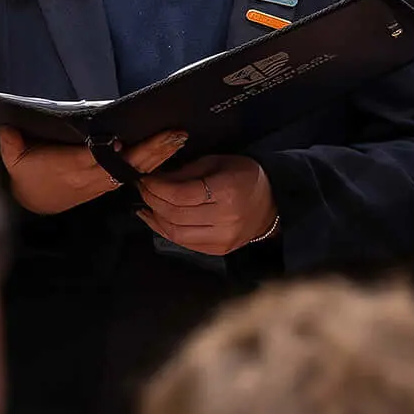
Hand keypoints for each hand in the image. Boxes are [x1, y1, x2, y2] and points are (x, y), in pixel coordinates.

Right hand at [0, 129, 186, 215]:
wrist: (34, 202)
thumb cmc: (27, 175)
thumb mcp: (14, 161)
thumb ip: (11, 145)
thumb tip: (5, 129)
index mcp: (70, 168)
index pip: (93, 160)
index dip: (108, 154)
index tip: (122, 143)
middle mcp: (92, 176)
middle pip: (124, 164)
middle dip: (150, 150)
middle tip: (174, 134)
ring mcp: (103, 182)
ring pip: (135, 169)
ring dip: (158, 155)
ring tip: (180, 140)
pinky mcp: (108, 183)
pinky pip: (134, 173)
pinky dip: (152, 163)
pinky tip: (170, 153)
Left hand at [139, 154, 278, 254]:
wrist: (271, 202)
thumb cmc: (243, 175)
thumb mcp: (216, 162)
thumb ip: (185, 172)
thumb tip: (156, 180)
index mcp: (227, 191)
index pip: (181, 194)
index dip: (158, 188)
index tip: (145, 179)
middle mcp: (226, 218)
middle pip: (176, 215)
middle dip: (153, 201)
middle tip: (142, 190)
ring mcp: (223, 238)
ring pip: (176, 233)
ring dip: (155, 219)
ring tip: (146, 205)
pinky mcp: (219, 250)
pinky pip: (185, 243)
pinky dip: (166, 231)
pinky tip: (157, 220)